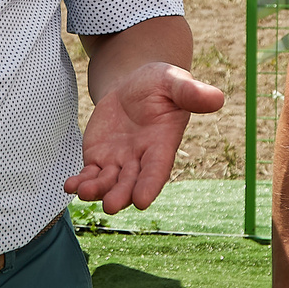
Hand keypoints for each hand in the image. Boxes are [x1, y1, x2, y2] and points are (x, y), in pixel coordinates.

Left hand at [67, 62, 223, 212]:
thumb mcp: (175, 82)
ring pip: (108, 183)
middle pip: (131, 183)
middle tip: (112, 205)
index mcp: (162, 145)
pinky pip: (89, 175)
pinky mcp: (99, 159)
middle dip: (121, 195)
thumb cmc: (160, 83)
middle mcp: (141, 160)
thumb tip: (218, 98)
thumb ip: (191, 92)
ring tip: (84, 192)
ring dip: (97, 190)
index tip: (142, 201)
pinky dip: (80, 181)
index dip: (150, 185)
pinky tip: (70, 185)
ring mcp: (119, 162)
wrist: (133, 84)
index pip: (157, 169)